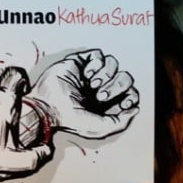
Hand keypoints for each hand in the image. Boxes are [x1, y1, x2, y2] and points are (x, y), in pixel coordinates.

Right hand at [24, 49, 138, 141]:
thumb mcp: (98, 128)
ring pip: (114, 63)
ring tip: (92, 85)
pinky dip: (96, 64)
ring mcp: (92, 74)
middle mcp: (102, 87)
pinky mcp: (82, 62)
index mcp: (108, 103)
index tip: (125, 103)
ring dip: (106, 75)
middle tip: (100, 96)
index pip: (130, 93)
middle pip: (125, 78)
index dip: (131, 96)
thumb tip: (134, 109)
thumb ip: (119, 122)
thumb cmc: (69, 119)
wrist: (48, 105)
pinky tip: (87, 74)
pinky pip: (99, 55)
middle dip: (116, 87)